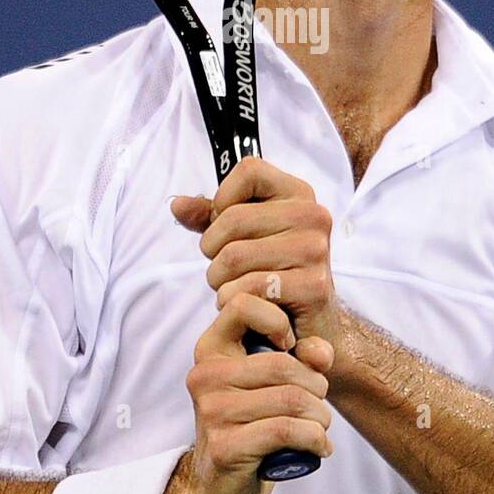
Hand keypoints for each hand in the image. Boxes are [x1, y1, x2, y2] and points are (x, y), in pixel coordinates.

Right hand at [160, 291, 333, 493]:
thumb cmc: (252, 424)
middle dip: (315, 386)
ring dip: (320, 416)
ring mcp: (211, 411)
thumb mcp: (271, 382)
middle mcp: (205, 375)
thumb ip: (299, 356)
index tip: (290, 346)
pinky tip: (320, 447)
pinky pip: (287, 430)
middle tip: (319, 403)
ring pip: (291, 399)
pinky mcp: (225, 446)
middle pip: (282, 364)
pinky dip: (315, 438)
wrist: (220, 487)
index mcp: (211, 349)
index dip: (277, 320)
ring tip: (320, 426)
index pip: (243, 305)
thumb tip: (322, 355)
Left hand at [171, 156, 343, 354]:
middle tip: (224, 268)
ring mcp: (316, 250)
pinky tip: (244, 304)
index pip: (248, 170)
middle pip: (232, 218)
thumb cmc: (271, 270)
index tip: (227, 227)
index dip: (223, 199)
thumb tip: (177, 205)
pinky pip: (249, 288)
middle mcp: (313, 215)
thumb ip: (210, 216)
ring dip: (219, 280)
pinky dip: (232, 300)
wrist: (311, 322)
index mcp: (298, 193)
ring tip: (232, 286)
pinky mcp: (314, 287)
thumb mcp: (240, 236)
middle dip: (213, 250)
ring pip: (234, 257)